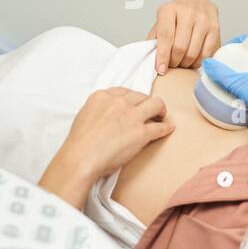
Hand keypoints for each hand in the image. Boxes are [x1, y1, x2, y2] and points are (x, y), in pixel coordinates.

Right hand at [56, 87, 174, 182]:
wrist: (81, 157)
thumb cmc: (78, 142)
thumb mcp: (84, 115)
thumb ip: (98, 110)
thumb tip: (105, 116)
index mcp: (102, 96)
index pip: (124, 91)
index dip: (131, 99)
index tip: (134, 104)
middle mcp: (119, 102)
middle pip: (141, 96)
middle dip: (145, 103)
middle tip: (148, 111)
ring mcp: (132, 116)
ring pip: (156, 104)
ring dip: (160, 109)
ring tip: (161, 116)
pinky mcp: (142, 132)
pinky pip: (160, 127)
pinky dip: (166, 127)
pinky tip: (168, 128)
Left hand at [147, 0, 220, 74]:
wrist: (198, 3)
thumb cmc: (177, 17)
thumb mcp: (161, 23)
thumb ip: (155, 39)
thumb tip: (152, 60)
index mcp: (169, 10)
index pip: (165, 36)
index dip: (163, 55)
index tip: (161, 69)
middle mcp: (187, 12)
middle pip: (180, 46)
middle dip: (174, 62)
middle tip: (172, 65)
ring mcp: (203, 19)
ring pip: (193, 52)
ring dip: (186, 64)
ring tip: (181, 63)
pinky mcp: (215, 28)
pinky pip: (206, 53)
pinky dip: (198, 62)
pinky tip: (193, 61)